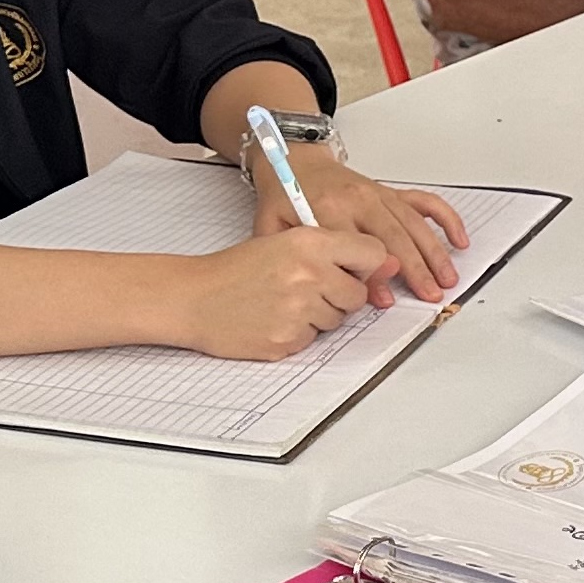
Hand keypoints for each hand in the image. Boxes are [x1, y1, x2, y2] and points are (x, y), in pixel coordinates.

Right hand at [174, 228, 391, 357]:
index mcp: (309, 242)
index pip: (372, 253)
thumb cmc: (236, 269)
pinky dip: (298, 333)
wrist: (193, 298)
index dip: (365, 264)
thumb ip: (338, 250)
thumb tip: (390, 265)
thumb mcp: (284, 243)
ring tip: (283, 301)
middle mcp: (308, 274)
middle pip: (357, 294)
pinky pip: (313, 340)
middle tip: (304, 286)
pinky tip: (272, 318)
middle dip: (339, 294)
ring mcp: (299, 310)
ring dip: (318, 314)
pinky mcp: (288, 340)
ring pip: (337, 320)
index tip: (352, 267)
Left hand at [264, 147, 469, 304]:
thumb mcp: (273, 228)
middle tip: (430, 293)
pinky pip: (424, 202)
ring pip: (414, 225)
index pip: (358, 246)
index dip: (373, 275)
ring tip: (447, 278)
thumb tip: (335, 286)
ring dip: (434, 253)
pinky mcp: (390, 191)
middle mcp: (359, 200)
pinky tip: (458, 239)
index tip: (385, 299)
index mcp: (329, 209)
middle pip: (395, 236)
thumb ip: (300, 256)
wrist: (294, 160)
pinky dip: (445, 219)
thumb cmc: (284, 196)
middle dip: (415, 268)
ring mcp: (378, 194)